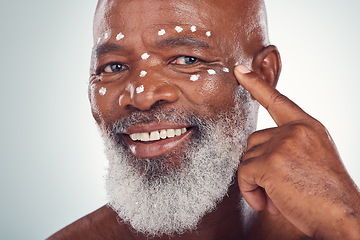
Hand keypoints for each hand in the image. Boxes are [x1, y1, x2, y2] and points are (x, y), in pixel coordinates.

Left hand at [235, 65, 359, 239]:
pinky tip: (267, 204)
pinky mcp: (270, 162)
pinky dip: (249, 191)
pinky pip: (243, 174)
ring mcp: (282, 144)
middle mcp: (296, 130)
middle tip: (276, 188)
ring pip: (247, 159)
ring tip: (276, 198)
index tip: (239, 71)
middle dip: (258, 165)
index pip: (277, 100)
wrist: (343, 217)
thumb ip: (289, 146)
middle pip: (254, 140)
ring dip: (255, 181)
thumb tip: (257, 152)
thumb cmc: (327, 195)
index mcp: (309, 127)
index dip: (256, 85)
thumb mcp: (313, 159)